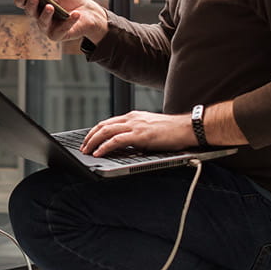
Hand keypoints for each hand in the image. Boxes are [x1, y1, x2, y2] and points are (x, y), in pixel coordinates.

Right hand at [13, 0, 108, 42]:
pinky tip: (75, 14)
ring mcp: (48, 26)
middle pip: (29, 12)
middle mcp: (40, 15)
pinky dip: (68, 22)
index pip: (23, 2)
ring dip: (45, 15)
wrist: (89, 11)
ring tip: (51, 7)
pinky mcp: (58, 34)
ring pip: (42, 22)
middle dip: (30, 5)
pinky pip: (60, 30)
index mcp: (37, 3)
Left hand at [80, 111, 195, 155]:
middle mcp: (131, 118)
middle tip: (83, 147)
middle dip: (90, 137)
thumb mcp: (149, 129)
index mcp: (133, 116)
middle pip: (102, 125)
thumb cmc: (172, 131)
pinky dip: (105, 147)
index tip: (89, 140)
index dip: (95, 132)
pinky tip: (99, 153)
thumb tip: (125, 147)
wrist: (187, 128)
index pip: (108, 122)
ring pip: (106, 131)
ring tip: (87, 151)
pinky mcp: (140, 135)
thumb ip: (136, 134)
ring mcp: (135, 125)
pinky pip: (116, 141)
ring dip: (93, 142)